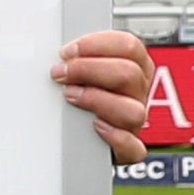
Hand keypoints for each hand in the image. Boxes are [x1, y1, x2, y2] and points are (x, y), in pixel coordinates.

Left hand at [50, 26, 157, 163]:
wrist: (73, 137)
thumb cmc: (74, 97)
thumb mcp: (78, 70)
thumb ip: (76, 57)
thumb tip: (56, 52)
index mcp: (133, 68)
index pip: (129, 46)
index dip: (96, 45)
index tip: (67, 51)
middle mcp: (137, 93)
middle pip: (129, 74)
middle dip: (88, 69)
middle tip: (60, 73)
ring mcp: (134, 122)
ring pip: (133, 111)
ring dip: (97, 100)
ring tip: (71, 96)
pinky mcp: (127, 149)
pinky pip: (133, 147)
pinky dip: (115, 138)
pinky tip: (95, 127)